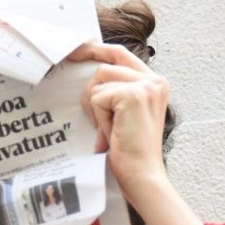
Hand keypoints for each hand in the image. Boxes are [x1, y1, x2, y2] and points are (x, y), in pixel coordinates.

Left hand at [68, 41, 169, 202]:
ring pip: (100, 79)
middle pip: (108, 62)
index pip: (123, 55)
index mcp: (155, 84)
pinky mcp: (133, 96)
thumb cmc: (131, 153)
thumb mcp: (125, 116)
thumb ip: (116, 94)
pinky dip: (98, 117)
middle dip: (89, 74)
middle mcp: (155, 80)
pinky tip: (109, 134)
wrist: (142, 176)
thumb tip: (90, 76)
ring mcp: (145, 86)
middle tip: (69, 65)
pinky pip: (98, 97)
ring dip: (95, 106)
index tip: (78, 48)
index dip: (99, 49)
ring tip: (106, 129)